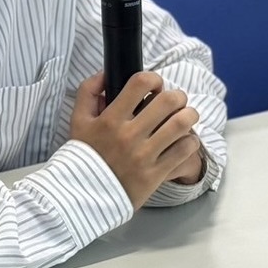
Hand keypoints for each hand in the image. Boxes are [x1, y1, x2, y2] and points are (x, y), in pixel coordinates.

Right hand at [69, 72, 201, 208]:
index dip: (153, 78)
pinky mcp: (155, 174)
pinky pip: (183, 151)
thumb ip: (88, 91)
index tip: (155, 85)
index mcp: (110, 118)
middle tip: (176, 100)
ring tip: (186, 116)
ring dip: (189, 115)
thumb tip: (106, 73)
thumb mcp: (78, 119)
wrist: (85, 194)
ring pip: (180, 124)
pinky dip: (190, 141)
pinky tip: (185, 139)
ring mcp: (144, 155)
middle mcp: (129, 135)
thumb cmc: (85, 154)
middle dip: (177, 96)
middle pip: (168, 101)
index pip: (140, 83)